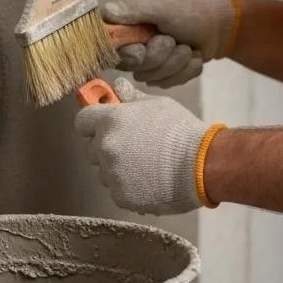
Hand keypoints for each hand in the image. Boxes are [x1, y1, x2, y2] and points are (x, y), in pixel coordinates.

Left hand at [74, 77, 209, 214]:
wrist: (201, 164)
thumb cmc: (181, 130)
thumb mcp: (158, 104)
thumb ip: (132, 97)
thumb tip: (117, 86)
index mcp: (111, 120)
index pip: (82, 121)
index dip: (92, 123)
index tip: (103, 125)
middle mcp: (106, 147)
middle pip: (91, 148)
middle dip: (106, 147)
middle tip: (133, 146)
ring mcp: (112, 173)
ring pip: (105, 171)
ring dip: (118, 169)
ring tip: (146, 165)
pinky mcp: (121, 196)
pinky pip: (117, 190)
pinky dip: (129, 187)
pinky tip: (149, 180)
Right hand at [101, 0, 236, 87]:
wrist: (220, 27)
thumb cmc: (192, 10)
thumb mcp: (165, 4)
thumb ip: (135, 8)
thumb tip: (105, 12)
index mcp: (128, 17)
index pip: (109, 43)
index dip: (125, 53)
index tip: (141, 50)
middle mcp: (133, 38)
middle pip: (130, 65)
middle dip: (158, 58)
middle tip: (173, 41)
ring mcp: (147, 56)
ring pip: (149, 77)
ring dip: (175, 64)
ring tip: (188, 48)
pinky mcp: (161, 71)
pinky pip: (165, 83)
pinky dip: (184, 72)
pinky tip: (192, 57)